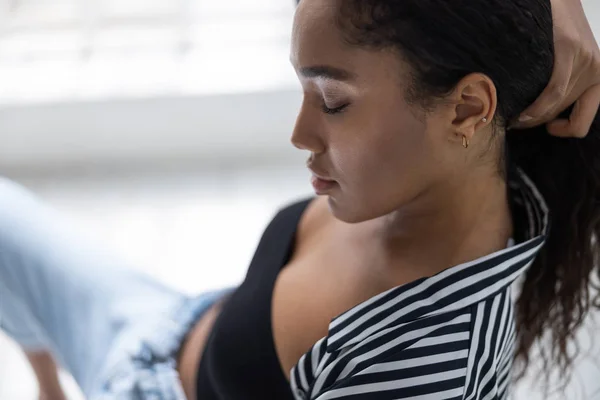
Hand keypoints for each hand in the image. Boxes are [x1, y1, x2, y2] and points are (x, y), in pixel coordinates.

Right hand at [511, 0, 599, 136]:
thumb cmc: (554, 30)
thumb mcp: (568, 61)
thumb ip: (564, 84)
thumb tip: (540, 114)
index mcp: (599, 77)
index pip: (582, 123)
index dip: (561, 131)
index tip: (544, 126)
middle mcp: (596, 72)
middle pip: (560, 115)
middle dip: (535, 123)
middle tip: (516, 120)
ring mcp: (585, 61)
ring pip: (554, 108)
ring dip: (529, 118)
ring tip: (514, 115)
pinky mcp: (571, 50)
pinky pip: (553, 94)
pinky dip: (535, 110)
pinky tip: (521, 114)